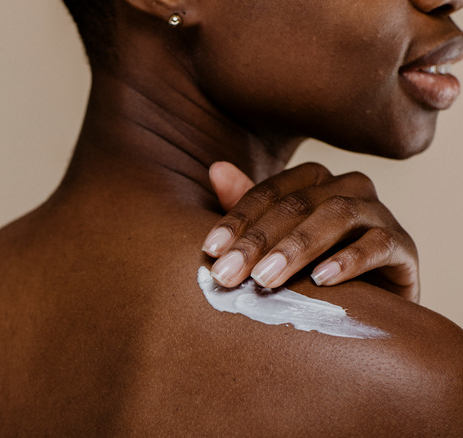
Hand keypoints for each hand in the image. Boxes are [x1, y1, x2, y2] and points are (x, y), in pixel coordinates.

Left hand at [203, 161, 418, 301]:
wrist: (373, 307)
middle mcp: (348, 188)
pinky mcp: (404, 247)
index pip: (269, 192)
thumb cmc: (313, 269)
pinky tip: (321, 279)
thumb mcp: (274, 242)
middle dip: (258, 240)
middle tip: (227, 274)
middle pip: (298, 203)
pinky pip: (379, 244)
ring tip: (266, 278)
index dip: (237, 219)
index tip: (210, 250)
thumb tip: (216, 168)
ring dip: (298, 246)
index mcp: (314, 181)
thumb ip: (248, 208)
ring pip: (338, 215)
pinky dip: (349, 260)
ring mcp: (380, 214)